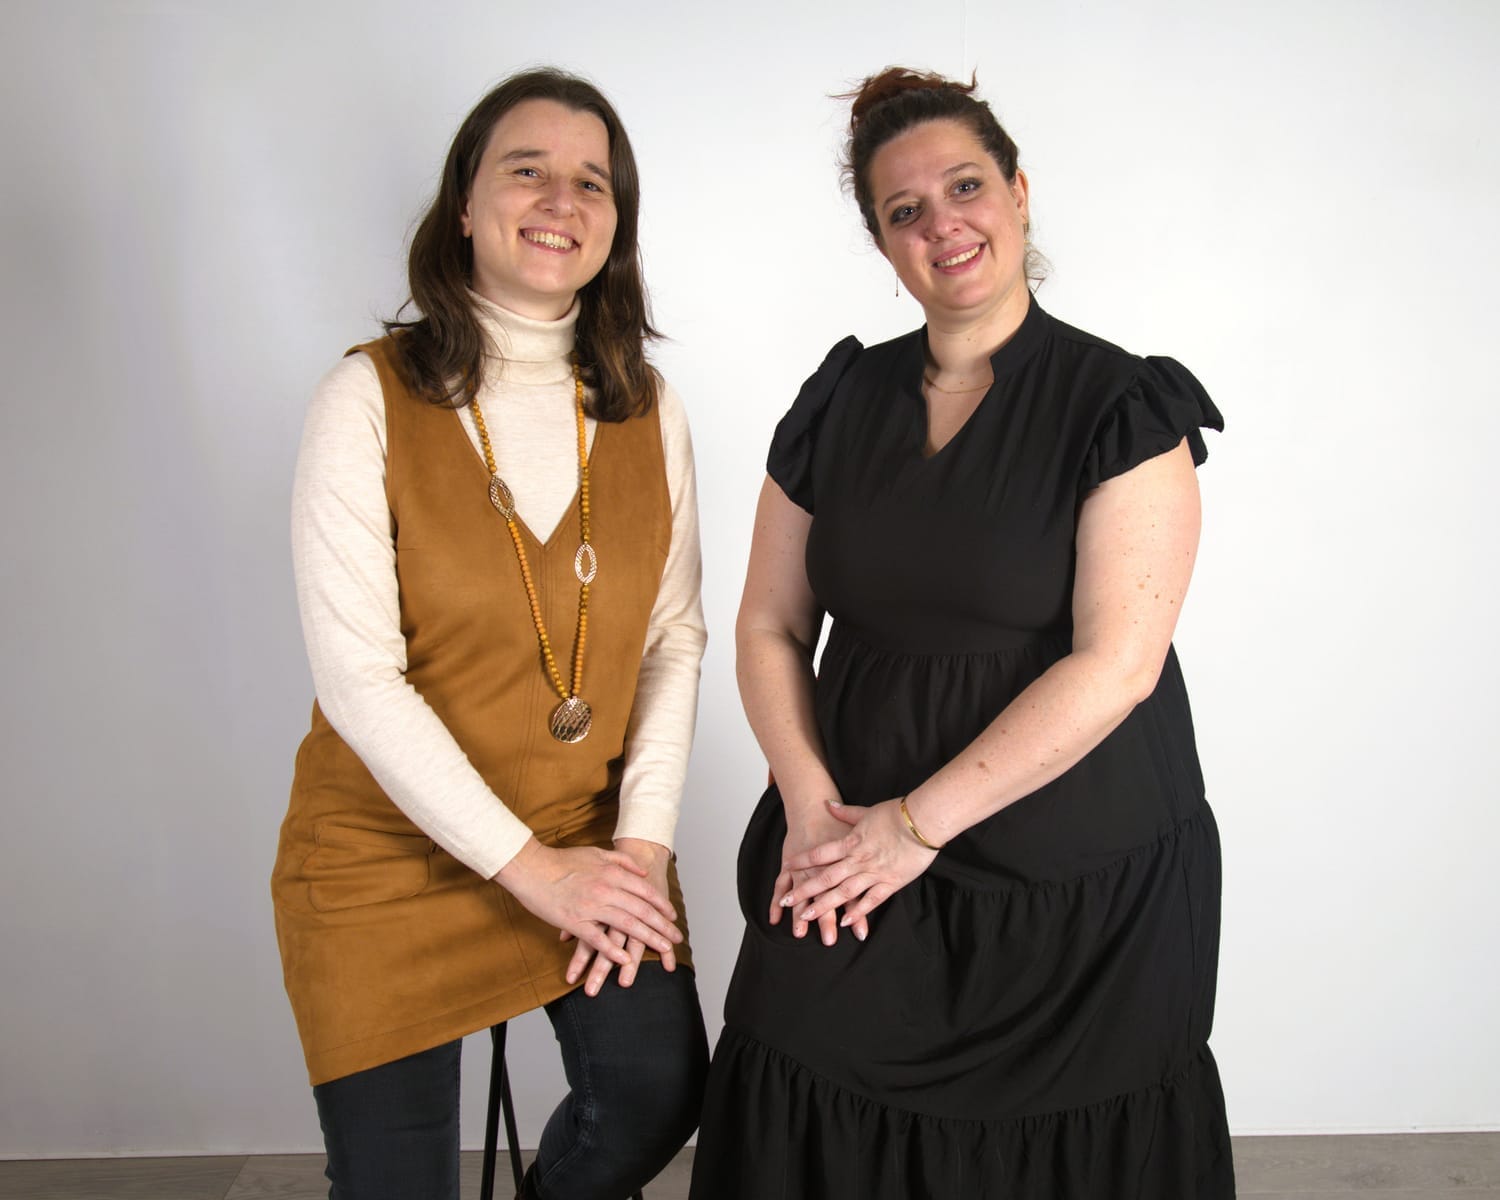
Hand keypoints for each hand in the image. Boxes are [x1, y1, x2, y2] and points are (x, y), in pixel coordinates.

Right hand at [563, 838, 676, 995]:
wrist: (531, 867)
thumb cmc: (561, 860)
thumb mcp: (596, 853)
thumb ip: (621, 862)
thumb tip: (641, 871)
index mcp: (611, 873)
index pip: (645, 890)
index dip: (661, 905)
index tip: (672, 916)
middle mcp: (605, 889)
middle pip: (641, 910)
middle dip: (662, 926)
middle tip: (676, 938)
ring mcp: (590, 906)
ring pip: (626, 925)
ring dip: (647, 939)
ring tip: (663, 949)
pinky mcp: (574, 921)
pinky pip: (598, 939)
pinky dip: (614, 951)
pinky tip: (626, 961)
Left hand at [779, 798, 937, 928]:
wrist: (922, 821)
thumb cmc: (896, 814)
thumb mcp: (866, 811)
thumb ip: (845, 813)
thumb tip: (828, 804)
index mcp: (851, 842)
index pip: (820, 853)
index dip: (802, 862)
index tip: (786, 868)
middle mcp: (858, 860)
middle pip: (826, 877)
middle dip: (805, 890)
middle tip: (787, 902)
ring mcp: (874, 873)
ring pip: (844, 892)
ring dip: (824, 905)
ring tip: (807, 916)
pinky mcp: (891, 883)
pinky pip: (871, 900)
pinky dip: (858, 912)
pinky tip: (845, 922)